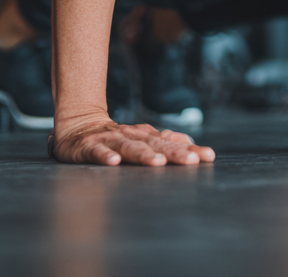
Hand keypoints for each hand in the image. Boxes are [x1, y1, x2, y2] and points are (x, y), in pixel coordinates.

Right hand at [49, 114, 215, 165]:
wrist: (78, 125)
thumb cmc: (116, 137)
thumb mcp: (141, 138)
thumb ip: (164, 141)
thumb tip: (189, 141)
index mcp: (146, 135)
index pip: (172, 143)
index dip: (190, 149)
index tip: (209, 156)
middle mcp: (132, 135)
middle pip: (156, 145)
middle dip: (175, 153)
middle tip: (192, 161)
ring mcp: (111, 140)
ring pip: (130, 147)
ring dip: (144, 155)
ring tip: (158, 163)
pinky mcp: (88, 147)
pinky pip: (97, 152)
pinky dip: (105, 156)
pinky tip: (114, 162)